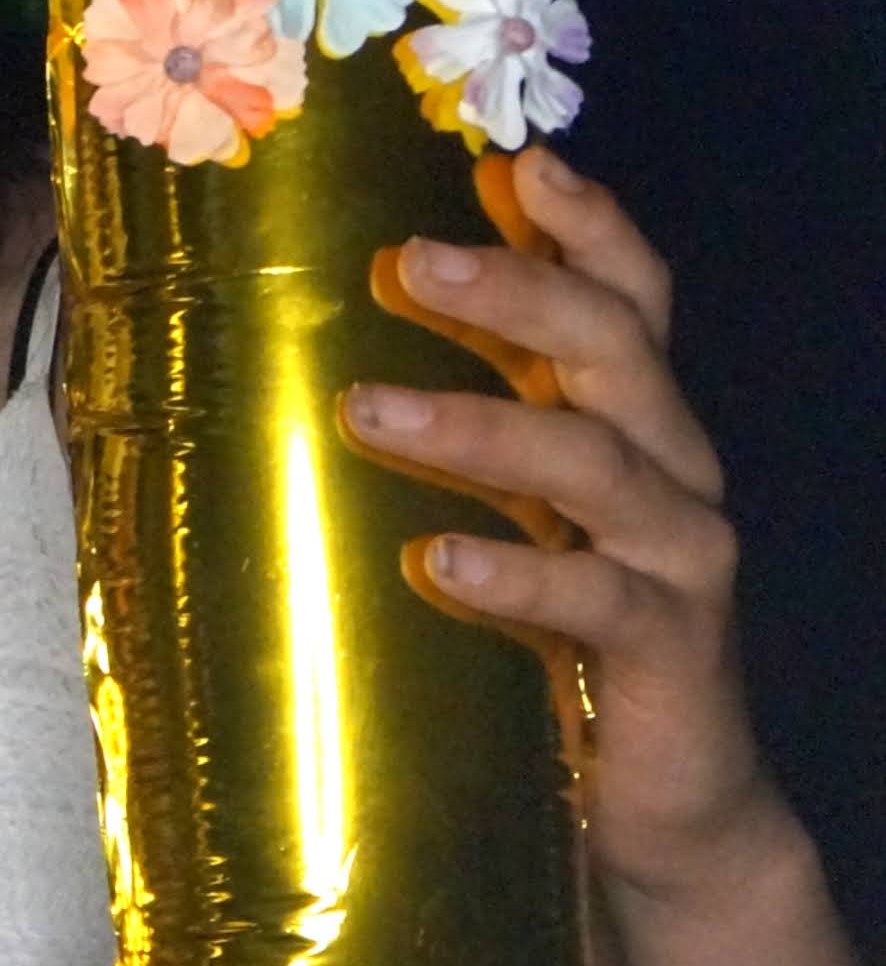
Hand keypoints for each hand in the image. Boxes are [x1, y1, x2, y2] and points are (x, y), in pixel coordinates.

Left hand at [341, 148, 763, 896]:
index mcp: (630, 422)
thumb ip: (449, 439)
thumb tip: (286, 367)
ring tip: (369, 410)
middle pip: (614, 349)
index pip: (627, 298)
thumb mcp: (504, 517)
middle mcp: (669, 469)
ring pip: (598, 464)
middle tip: (406, 260)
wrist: (659, 801)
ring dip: (483, 427)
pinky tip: (437, 561)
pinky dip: (520, 577)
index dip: (587, 225)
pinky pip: (600, 600)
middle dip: (518, 291)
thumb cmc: (551, 638)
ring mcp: (680, 558)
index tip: (515, 163)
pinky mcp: (672, 651)